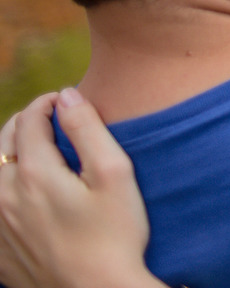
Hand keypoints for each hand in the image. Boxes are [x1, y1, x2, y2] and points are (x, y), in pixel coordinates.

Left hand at [0, 89, 159, 287]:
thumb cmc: (116, 235)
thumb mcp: (115, 174)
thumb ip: (88, 129)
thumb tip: (67, 95)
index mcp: (35, 173)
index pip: (30, 120)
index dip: (47, 103)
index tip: (65, 100)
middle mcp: (6, 195)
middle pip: (3, 142)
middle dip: (25, 122)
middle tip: (52, 119)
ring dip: (12, 153)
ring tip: (38, 150)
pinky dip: (6, 187)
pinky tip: (28, 191)